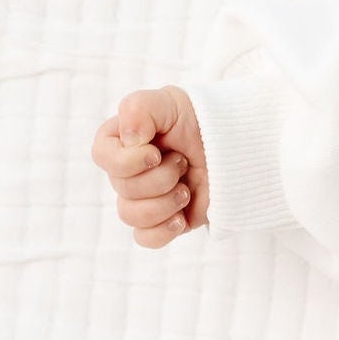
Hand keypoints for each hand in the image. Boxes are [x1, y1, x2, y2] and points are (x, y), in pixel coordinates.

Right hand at [92, 86, 208, 247]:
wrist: (236, 143)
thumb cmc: (198, 118)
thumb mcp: (169, 101)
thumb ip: (139, 108)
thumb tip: (129, 140)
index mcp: (122, 141)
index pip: (102, 156)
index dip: (128, 160)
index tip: (155, 152)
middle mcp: (128, 171)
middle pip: (123, 188)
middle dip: (160, 177)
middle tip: (183, 162)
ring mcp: (146, 197)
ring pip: (131, 216)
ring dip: (164, 203)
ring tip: (187, 188)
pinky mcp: (164, 219)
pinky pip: (146, 238)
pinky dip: (163, 231)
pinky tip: (181, 218)